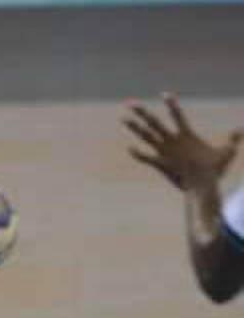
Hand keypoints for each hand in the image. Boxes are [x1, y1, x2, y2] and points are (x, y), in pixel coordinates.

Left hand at [124, 93, 243, 189]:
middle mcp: (173, 141)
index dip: (172, 104)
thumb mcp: (226, 153)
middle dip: (141, 112)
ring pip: (146, 136)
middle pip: (154, 122)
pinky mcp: (160, 163)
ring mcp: (165, 152)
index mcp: (187, 135)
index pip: (178, 115)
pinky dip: (138, 153)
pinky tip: (129, 148)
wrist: (203, 185)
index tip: (165, 94)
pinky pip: (146, 157)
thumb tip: (241, 130)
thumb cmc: (214, 169)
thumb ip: (232, 140)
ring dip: (134, 127)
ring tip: (123, 118)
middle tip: (129, 103)